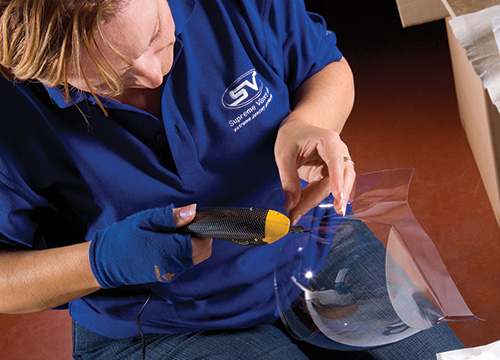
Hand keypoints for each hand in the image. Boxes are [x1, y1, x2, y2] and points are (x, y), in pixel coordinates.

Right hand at [89, 204, 211, 287]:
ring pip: (195, 259)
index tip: (196, 220)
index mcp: (169, 250)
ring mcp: (170, 273)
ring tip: (176, 234)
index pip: (201, 243)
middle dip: (201, 238)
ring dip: (193, 247)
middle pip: (202, 253)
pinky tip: (170, 244)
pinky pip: (184, 265)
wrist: (105, 260)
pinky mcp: (166, 277)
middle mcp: (172, 265)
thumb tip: (193, 210)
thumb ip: (172, 217)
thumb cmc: (123, 237)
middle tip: (187, 225)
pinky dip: (185, 254)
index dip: (202, 230)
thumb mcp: (146, 220)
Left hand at [275, 117, 354, 222]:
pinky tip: (300, 207)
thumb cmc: (292, 136)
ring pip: (334, 188)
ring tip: (297, 214)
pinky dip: (313, 199)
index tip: (338, 196)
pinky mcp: (331, 175)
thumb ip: (288, 179)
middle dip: (329, 198)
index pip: (337, 163)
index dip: (338, 180)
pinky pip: (324, 190)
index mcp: (329, 141)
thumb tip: (291, 203)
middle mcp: (338, 153)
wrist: (297, 130)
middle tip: (321, 212)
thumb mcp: (284, 155)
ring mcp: (337, 165)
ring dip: (316, 202)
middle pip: (339, 179)